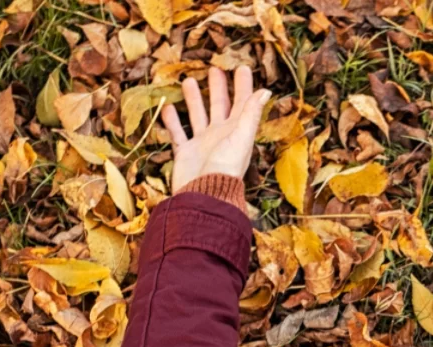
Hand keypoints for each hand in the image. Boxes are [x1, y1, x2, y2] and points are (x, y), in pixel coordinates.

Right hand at [163, 66, 270, 192]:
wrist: (205, 193)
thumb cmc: (226, 166)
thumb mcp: (241, 137)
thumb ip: (251, 113)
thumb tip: (266, 90)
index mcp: (236, 131)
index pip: (242, 103)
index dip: (244, 86)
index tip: (243, 68)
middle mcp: (220, 135)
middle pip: (219, 106)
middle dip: (218, 88)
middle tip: (215, 69)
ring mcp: (202, 143)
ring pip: (197, 115)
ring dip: (194, 99)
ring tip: (187, 80)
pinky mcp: (185, 152)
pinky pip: (177, 133)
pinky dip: (172, 121)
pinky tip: (167, 107)